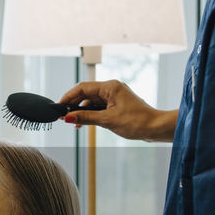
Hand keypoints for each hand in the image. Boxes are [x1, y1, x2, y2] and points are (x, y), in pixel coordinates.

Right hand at [57, 80, 176, 141]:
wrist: (155, 127)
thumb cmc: (137, 121)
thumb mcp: (107, 120)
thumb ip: (86, 118)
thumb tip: (68, 118)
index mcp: (110, 87)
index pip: (83, 88)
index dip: (68, 97)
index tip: (59, 106)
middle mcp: (111, 89)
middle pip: (86, 94)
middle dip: (73, 105)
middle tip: (62, 116)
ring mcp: (114, 97)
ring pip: (92, 102)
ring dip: (81, 111)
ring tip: (72, 123)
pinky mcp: (116, 105)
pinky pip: (98, 107)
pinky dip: (90, 114)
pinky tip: (83, 123)